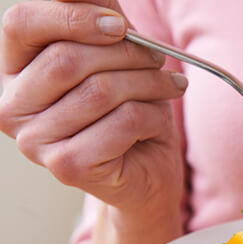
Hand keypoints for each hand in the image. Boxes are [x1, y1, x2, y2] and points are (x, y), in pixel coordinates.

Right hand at [0, 0, 187, 221]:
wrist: (146, 170)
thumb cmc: (127, 109)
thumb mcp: (113, 53)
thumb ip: (98, 14)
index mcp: (12, 70)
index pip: (22, 23)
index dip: (74, 15)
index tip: (119, 25)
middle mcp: (10, 106)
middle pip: (68, 58)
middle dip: (128, 53)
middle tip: (159, 58)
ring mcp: (34, 141)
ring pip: (101, 91)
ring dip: (149, 84)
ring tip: (168, 87)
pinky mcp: (67, 166)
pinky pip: (122, 122)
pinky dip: (153, 116)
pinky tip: (158, 120)